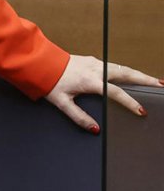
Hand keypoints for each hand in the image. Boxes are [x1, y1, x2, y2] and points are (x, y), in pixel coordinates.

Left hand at [44, 55, 162, 132]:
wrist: (39, 63)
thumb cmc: (49, 82)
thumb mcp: (61, 102)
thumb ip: (78, 117)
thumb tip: (95, 129)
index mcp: (90, 81)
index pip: (115, 92)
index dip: (129, 103)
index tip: (142, 111)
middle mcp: (96, 69)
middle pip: (126, 74)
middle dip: (145, 80)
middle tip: (162, 86)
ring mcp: (95, 63)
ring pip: (122, 68)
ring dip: (139, 74)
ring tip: (154, 81)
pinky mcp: (93, 61)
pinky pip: (115, 66)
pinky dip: (128, 71)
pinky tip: (134, 76)